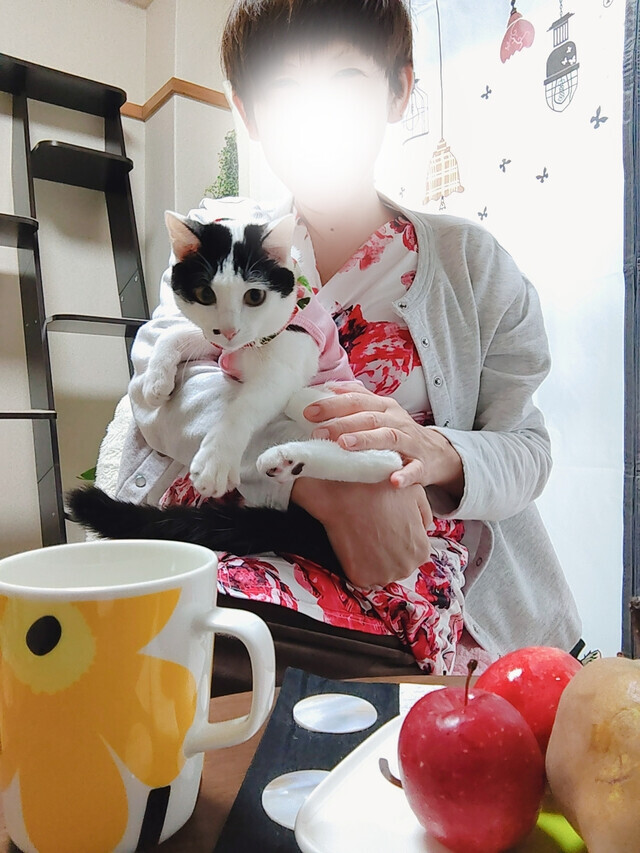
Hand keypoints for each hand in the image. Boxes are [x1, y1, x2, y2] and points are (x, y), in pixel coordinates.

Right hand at [291, 477, 432, 587]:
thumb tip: (423, 528)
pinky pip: (363, 575)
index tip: (389, 526)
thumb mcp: (416, 493)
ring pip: (381, 572)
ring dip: (375, 560)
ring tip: (365, 537)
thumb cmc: (380, 492)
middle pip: (399, 564)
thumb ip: (426, 514)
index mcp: (422, 551)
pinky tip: (356, 546)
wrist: (346, 496)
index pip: (415, 552)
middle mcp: (406, 568)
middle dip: (390, 551)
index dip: (401, 538)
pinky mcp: (360, 578)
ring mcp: (382, 576)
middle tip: (376, 531)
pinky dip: (359, 564)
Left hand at [304, 382, 463, 498]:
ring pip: (389, 438)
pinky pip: (415, 470)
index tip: (309, 413)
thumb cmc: (399, 431)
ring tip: (345, 445)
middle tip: (319, 432)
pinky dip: (405, 474)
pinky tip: (393, 480)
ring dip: (366, 440)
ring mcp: (411, 443)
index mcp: (384, 407)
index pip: (356, 401)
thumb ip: (358, 397)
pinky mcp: (422, 465)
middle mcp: (397, 421)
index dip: (332, 405)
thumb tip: (330, 386)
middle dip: (342, 424)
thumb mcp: (381, 411)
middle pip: (369, 418)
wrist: (436, 453)